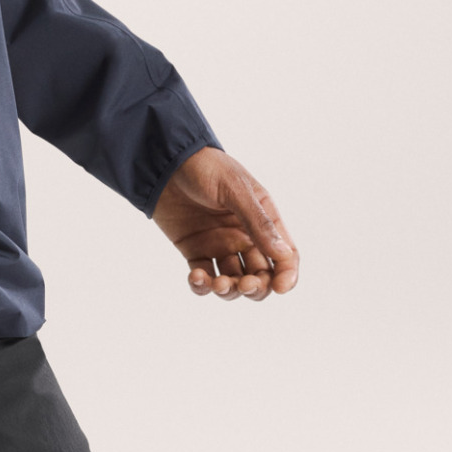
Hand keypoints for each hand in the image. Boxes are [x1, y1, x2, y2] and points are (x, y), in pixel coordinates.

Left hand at [152, 146, 298, 301]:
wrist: (164, 160)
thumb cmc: (205, 167)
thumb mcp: (235, 189)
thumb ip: (257, 221)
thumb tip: (283, 255)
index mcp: (263, 219)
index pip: (285, 255)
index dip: (287, 275)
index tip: (280, 288)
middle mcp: (244, 236)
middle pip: (261, 275)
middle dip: (256, 287)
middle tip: (244, 285)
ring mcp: (219, 245)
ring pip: (233, 282)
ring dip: (230, 290)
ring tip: (217, 283)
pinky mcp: (194, 250)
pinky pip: (204, 277)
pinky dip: (202, 285)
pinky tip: (197, 278)